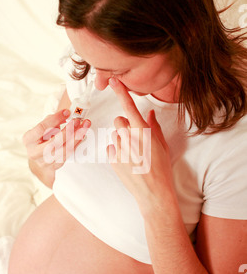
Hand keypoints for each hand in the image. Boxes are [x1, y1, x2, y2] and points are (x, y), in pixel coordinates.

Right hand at [23, 109, 90, 184]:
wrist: (40, 157)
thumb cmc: (42, 138)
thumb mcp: (43, 128)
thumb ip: (52, 121)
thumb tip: (66, 114)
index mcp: (28, 140)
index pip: (41, 128)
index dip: (55, 119)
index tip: (67, 112)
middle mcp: (34, 152)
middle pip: (53, 142)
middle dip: (67, 131)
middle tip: (77, 121)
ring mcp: (44, 162)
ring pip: (62, 151)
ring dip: (75, 138)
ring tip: (83, 128)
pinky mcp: (54, 167)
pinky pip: (68, 155)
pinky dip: (76, 145)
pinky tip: (81, 136)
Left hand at [106, 78, 174, 211]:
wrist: (154, 192)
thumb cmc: (162, 168)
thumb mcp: (162, 146)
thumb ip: (154, 127)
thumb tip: (150, 113)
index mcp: (143, 131)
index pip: (129, 106)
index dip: (120, 91)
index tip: (112, 80)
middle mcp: (129, 137)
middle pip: (119, 121)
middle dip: (125, 127)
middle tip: (135, 139)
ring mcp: (119, 148)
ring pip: (115, 135)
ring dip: (122, 141)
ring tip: (133, 154)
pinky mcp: (112, 159)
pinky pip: (111, 148)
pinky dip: (117, 152)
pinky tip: (127, 162)